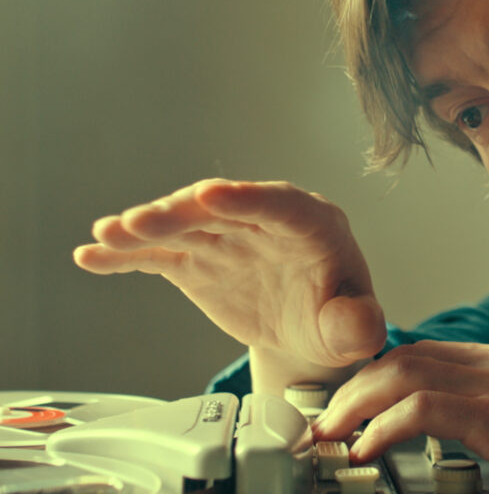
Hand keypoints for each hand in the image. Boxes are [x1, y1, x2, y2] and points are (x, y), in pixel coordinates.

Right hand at [73, 179, 385, 366]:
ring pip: (183, 225)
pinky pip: (159, 254)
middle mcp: (264, 221)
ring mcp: (226, 237)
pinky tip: (91, 256)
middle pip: (221, 209)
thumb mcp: (353, 326)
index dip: (246, 199)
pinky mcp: (197, 258)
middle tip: (141, 221)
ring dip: (145, 227)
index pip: (280, 205)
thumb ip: (357, 324)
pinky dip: (126, 256)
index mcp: (312, 225)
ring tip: (107, 234)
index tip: (212, 194)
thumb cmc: (336, 318)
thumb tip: (361, 326)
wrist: (307, 330)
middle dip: (181, 212)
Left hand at [312, 340, 488, 492]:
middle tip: (327, 421)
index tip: (349, 407)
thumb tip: (447, 444)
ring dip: (358, 402)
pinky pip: (426, 407)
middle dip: (356, 386)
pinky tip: (369, 448)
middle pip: (406, 355)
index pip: (425, 355)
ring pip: (407, 371)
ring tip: (333, 433)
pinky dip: (387, 424)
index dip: (378, 377)